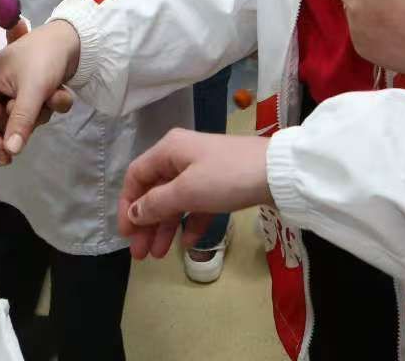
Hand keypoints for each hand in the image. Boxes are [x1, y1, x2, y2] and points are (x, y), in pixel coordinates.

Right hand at [0, 21, 79, 166]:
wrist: (71, 41)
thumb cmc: (44, 56)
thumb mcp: (34, 87)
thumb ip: (21, 119)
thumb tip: (10, 151)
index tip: (2, 149)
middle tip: (13, 154)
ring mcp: (0, 103)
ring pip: (2, 136)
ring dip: (28, 126)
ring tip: (45, 104)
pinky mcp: (17, 107)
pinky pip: (23, 126)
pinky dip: (41, 118)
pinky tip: (54, 98)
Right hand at [119, 129, 271, 259]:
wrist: (278, 173)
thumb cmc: (227, 177)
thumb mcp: (187, 191)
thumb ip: (156, 204)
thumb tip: (133, 213)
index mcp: (169, 150)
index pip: (136, 176)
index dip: (127, 205)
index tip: (126, 234)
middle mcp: (181, 157)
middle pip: (154, 192)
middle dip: (145, 223)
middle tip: (140, 254)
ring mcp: (201, 170)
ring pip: (175, 201)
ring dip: (165, 227)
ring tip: (159, 255)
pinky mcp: (220, 183)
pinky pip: (196, 204)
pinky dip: (190, 223)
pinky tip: (190, 243)